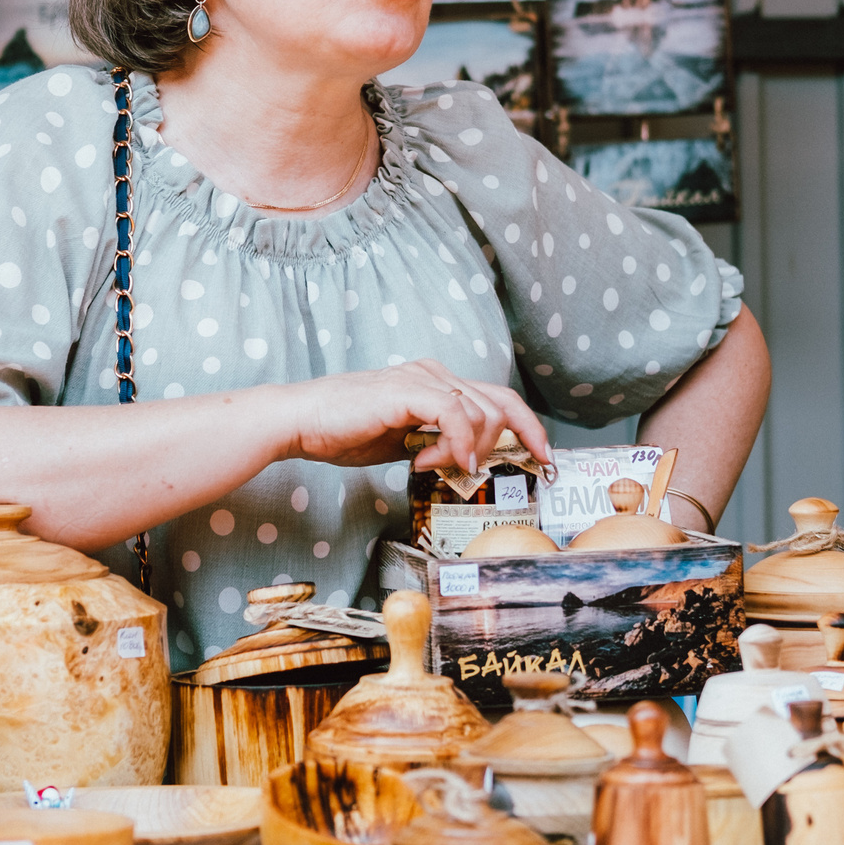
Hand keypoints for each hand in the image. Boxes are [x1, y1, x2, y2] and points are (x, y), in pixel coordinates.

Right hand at [281, 361, 551, 474]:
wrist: (300, 421)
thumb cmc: (342, 432)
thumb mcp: (403, 443)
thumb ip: (435, 446)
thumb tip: (464, 464)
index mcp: (434, 382)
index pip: (496, 398)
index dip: (527, 427)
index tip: (543, 457)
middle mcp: (433, 373)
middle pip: (498, 403)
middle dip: (508, 442)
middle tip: (491, 471)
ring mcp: (422, 378)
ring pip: (480, 411)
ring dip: (466, 448)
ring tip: (431, 465)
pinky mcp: (408, 390)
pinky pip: (454, 414)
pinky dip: (457, 442)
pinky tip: (439, 462)